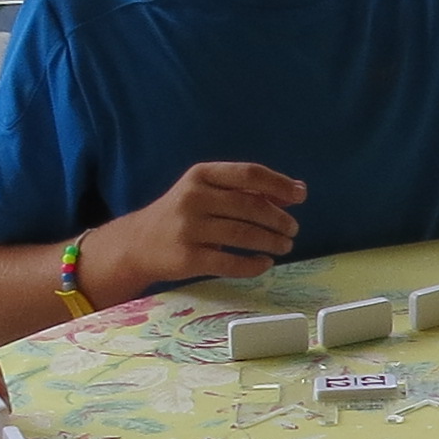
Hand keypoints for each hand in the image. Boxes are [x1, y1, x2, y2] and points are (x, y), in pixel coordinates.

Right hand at [97, 162, 304, 292]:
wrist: (138, 243)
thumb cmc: (182, 214)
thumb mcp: (206, 191)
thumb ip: (245, 190)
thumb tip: (294, 192)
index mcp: (201, 175)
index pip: (248, 173)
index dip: (279, 184)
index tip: (300, 196)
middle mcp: (194, 198)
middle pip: (250, 206)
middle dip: (279, 219)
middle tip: (293, 229)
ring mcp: (189, 229)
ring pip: (243, 234)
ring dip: (271, 241)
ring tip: (284, 245)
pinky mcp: (188, 258)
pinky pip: (230, 262)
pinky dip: (254, 264)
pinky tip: (265, 263)